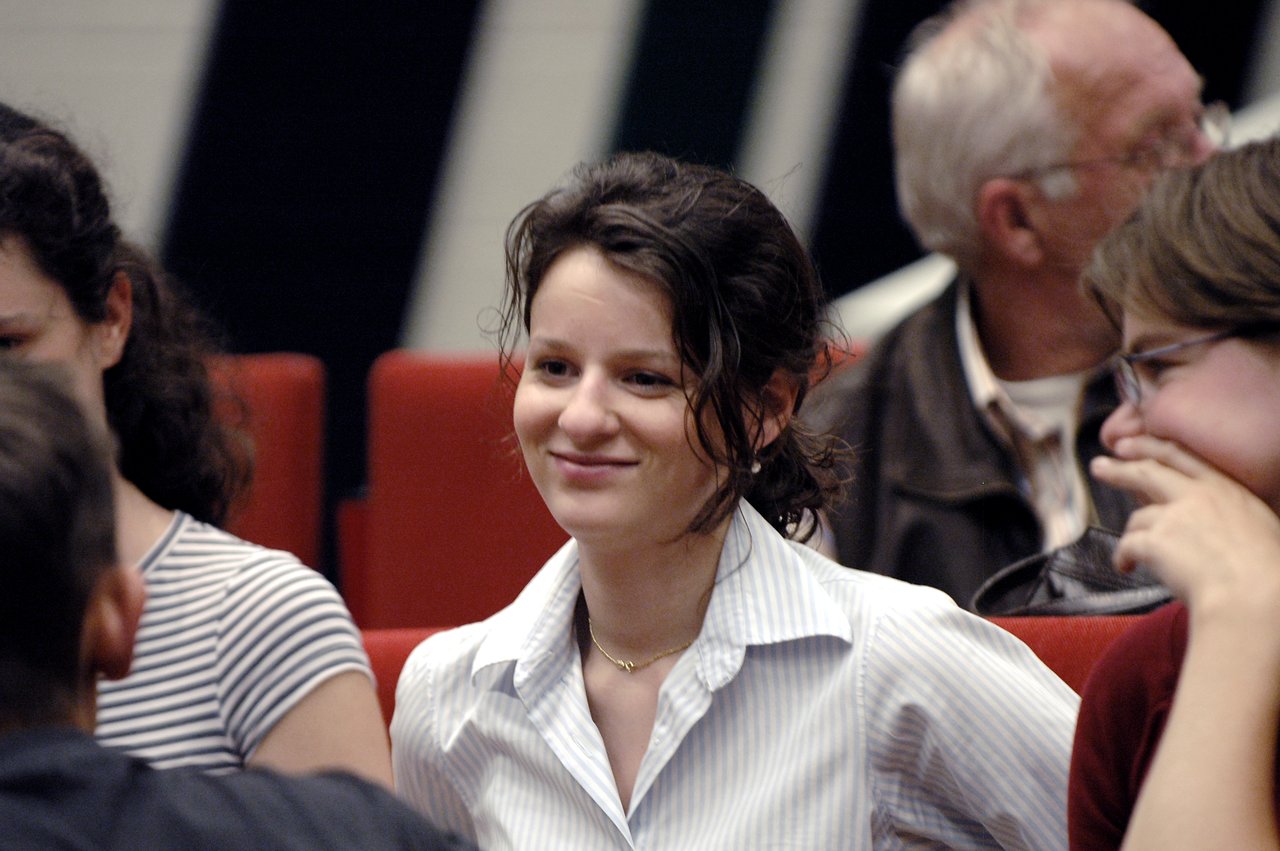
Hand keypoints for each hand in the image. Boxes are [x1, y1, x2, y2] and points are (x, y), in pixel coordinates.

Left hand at [1090, 435, 1279, 625]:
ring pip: (1137, 518)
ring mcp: (1173, 518)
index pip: (1182, 458)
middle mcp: (1196, 497)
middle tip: (1099, 466)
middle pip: (1147, 473)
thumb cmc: (1268, 571)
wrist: (1253, 597)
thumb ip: (1230, 515)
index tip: (1129, 444)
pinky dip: (1123, 557)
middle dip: (1119, 469)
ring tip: (1130, 553)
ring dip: (1132, 533)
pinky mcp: (1154, 542)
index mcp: (1226, 490)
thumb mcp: (1260, 526)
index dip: (1151, 447)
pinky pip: (1127, 546)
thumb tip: (1213, 522)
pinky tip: (1125, 567)